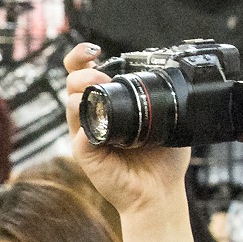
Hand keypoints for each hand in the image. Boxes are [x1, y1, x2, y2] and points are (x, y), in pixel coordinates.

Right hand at [65, 43, 190, 216]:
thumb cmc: (161, 156)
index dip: (81, 58)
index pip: (84, 73)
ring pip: (70, 106)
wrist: (159, 190)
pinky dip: (87, 134)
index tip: (93, 51)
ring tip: (99, 96)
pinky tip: (98, 133)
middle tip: (100, 76)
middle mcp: (92, 116)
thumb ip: (163, 95)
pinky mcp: (86, 156)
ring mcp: (86, 135)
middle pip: (70, 84)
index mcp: (108, 103)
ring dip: (81, 97)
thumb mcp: (168, 116)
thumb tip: (172, 71)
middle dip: (81, 73)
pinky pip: (79, 140)